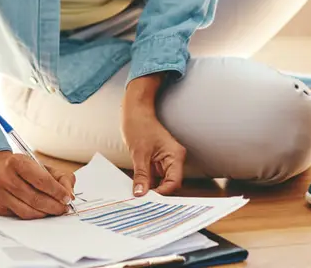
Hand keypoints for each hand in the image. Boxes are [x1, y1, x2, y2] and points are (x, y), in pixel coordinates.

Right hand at [0, 151, 75, 219]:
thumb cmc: (20, 168)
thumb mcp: (39, 165)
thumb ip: (59, 177)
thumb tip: (69, 194)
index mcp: (17, 162)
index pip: (42, 180)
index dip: (57, 191)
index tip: (67, 198)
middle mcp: (5, 177)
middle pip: (35, 198)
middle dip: (54, 206)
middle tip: (64, 208)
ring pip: (27, 210)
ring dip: (45, 213)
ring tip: (54, 211)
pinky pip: (19, 215)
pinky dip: (33, 216)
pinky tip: (40, 212)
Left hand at [122, 75, 185, 195]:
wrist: (135, 111)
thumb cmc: (140, 125)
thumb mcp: (139, 153)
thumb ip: (141, 175)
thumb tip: (140, 193)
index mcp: (175, 155)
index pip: (174, 182)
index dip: (163, 192)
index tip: (148, 198)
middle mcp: (174, 159)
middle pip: (169, 184)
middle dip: (157, 192)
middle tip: (143, 200)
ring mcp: (166, 160)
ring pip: (161, 181)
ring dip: (151, 188)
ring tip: (139, 194)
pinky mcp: (158, 161)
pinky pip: (155, 176)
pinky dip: (148, 182)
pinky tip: (139, 187)